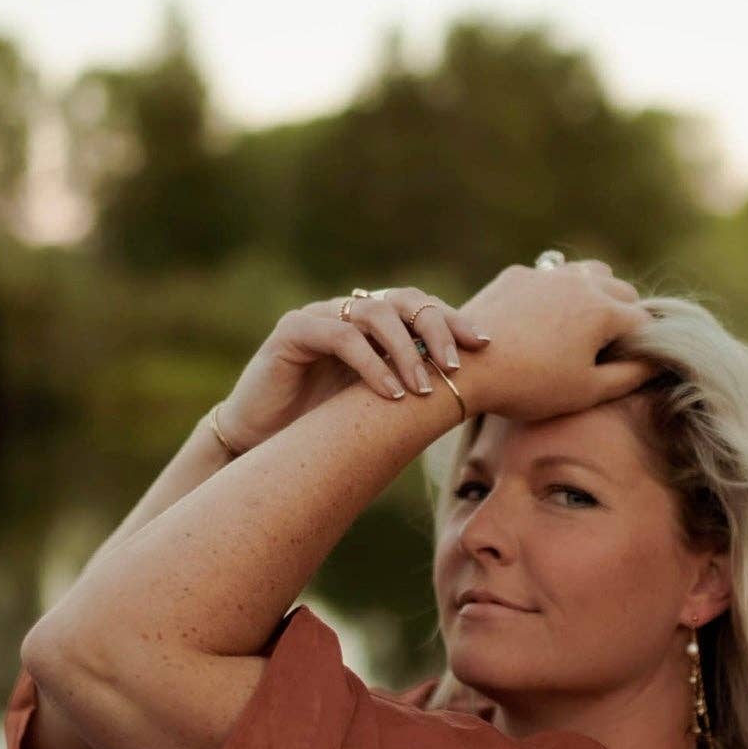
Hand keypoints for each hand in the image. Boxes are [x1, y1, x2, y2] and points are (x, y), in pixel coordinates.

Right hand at [217, 287, 491, 447]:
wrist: (263, 447)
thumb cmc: (324, 431)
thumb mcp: (379, 408)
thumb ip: (414, 389)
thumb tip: (476, 392)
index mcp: (372, 325)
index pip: (419, 307)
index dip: (453, 320)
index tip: (484, 345)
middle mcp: (346, 313)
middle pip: (402, 301)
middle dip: (436, 329)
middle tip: (454, 365)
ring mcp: (319, 317)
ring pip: (374, 314)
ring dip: (405, 352)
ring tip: (422, 389)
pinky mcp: (292, 331)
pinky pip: (340, 336)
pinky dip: (370, 364)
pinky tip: (390, 394)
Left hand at [456, 260, 656, 419]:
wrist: (467, 369)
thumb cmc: (531, 386)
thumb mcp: (589, 390)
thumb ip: (632, 375)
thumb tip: (658, 362)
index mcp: (604, 311)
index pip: (644, 322)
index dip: (642, 345)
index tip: (628, 364)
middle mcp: (580, 282)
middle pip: (621, 290)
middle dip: (624, 314)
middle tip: (609, 347)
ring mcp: (546, 274)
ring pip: (588, 273)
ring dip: (596, 293)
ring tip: (584, 325)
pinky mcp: (516, 275)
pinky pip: (550, 276)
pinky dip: (558, 292)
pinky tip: (544, 319)